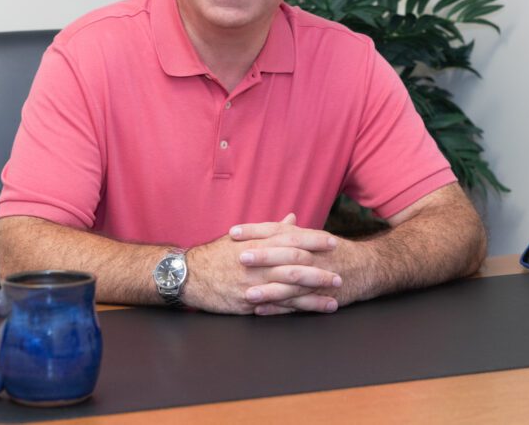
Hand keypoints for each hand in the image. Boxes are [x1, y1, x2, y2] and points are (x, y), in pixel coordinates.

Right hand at [184, 214, 342, 314]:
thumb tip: (293, 219)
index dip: (313, 241)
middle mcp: (258, 263)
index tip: (332, 242)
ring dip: (314, 293)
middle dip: (320, 269)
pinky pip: (278, 306)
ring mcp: (254, 284)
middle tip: (340, 272)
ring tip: (334, 295)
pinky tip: (313, 310)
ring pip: (290, 288)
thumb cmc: (216, 254)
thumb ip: (270, 229)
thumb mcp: (242, 237)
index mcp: (257, 243)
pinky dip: (297, 308)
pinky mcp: (249, 303)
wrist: (188, 275)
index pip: (291, 239)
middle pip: (295, 264)